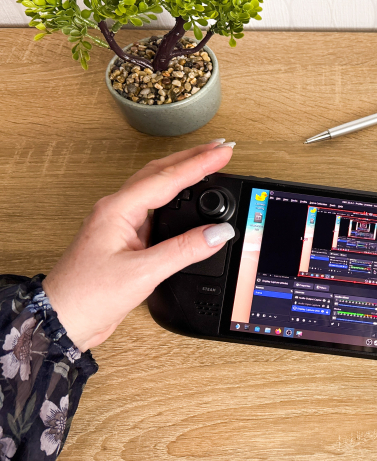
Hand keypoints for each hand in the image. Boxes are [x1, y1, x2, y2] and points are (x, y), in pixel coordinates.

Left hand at [42, 140, 237, 351]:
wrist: (63, 319)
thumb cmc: (88, 295)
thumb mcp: (143, 273)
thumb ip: (184, 250)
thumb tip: (218, 233)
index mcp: (118, 210)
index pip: (167, 178)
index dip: (199, 163)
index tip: (224, 152)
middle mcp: (117, 210)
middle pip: (159, 171)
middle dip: (192, 157)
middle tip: (221, 148)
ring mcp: (119, 223)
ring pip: (155, 186)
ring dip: (182, 172)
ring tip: (207, 164)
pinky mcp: (124, 238)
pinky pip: (153, 207)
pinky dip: (174, 196)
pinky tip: (185, 200)